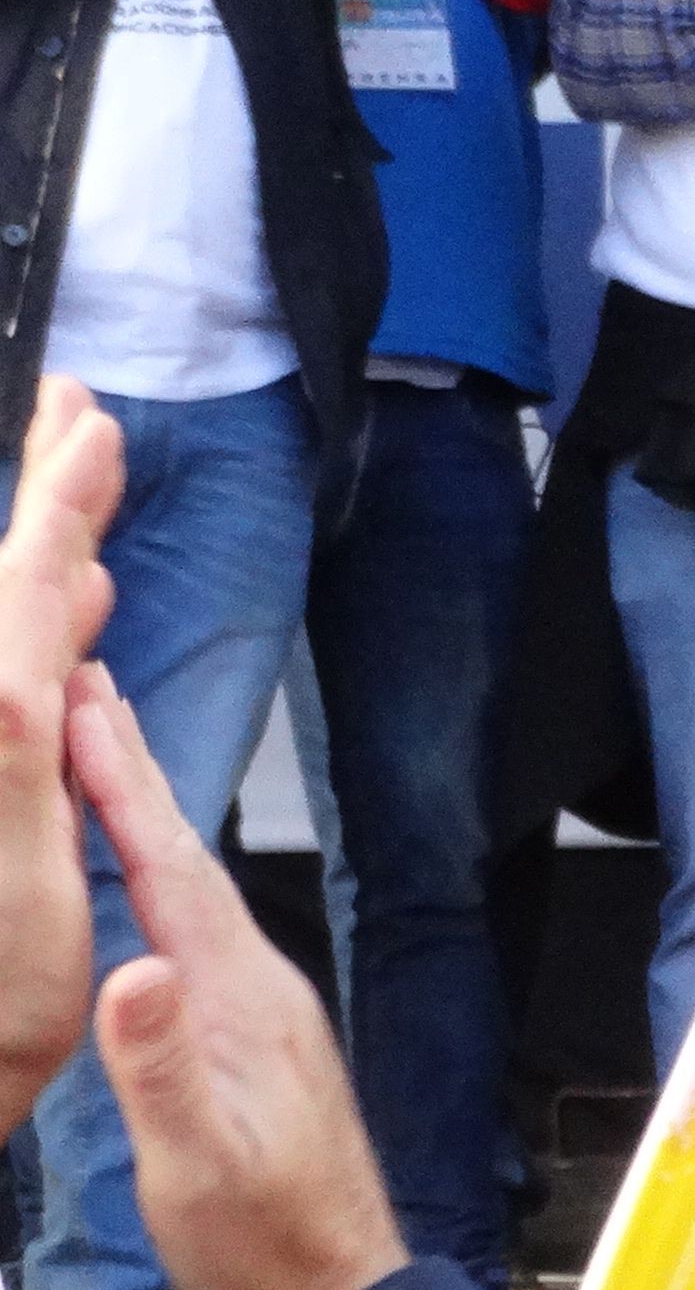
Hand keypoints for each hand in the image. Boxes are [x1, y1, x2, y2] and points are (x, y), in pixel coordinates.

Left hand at [0, 381, 121, 1137]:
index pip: (24, 592)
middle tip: (71, 409)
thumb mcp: (28, 881)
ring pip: (5, 630)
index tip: (91, 427)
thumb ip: (20, 754)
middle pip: (4, 589)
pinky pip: (12, 682)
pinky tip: (72, 628)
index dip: (58, 502)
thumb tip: (38, 651)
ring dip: (42, 553)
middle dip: (43, 495)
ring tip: (75, 490)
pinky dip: (42, 634)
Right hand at [66, 667, 402, 1289]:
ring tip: (108, 759)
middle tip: (93, 694)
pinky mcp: (248, 1032)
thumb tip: (133, 972)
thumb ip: (161, 1069)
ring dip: (148, 819)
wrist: (334, 1282)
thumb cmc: (261, 1232)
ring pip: (192, 888)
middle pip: (188, 860)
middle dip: (136, 776)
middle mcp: (257, 983)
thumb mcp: (194, 1159)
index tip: (86, 716)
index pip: (172, 874)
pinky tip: (141, 880)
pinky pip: (195, 927)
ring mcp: (256, 1004)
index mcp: (240, 997)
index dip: (125, 793)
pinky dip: (159, 879)